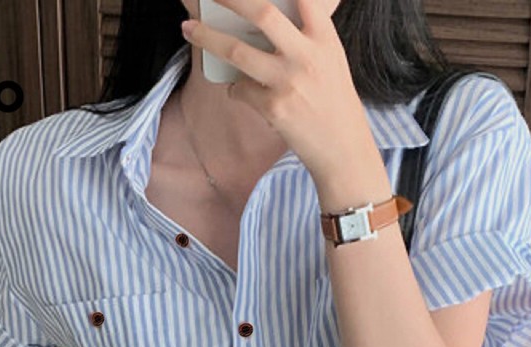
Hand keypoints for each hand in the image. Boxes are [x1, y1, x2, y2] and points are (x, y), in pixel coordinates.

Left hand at [180, 0, 375, 181]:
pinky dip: (235, 88)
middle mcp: (306, 56)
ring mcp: (288, 82)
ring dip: (207, 37)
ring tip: (188, 28)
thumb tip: (269, 19)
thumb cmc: (334, 102)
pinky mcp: (274, 108)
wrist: (342, 148)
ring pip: (237, 51)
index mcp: (324, 38)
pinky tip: (242, 91)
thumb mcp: (331, 60)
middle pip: (262, 13)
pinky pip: (240, 89)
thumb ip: (308, 37)